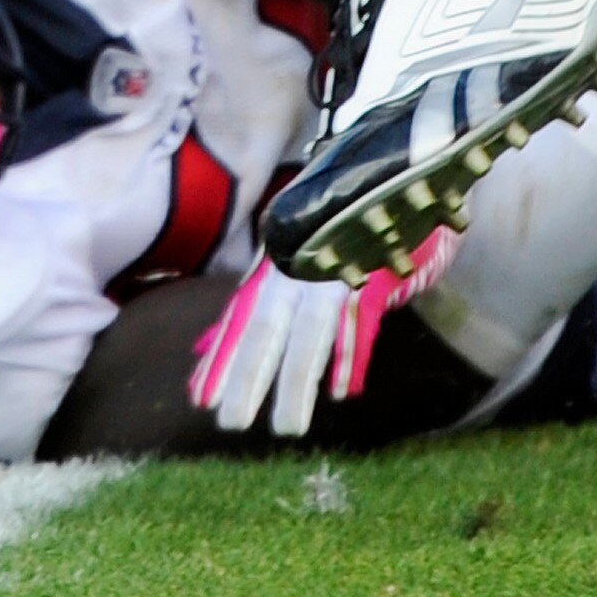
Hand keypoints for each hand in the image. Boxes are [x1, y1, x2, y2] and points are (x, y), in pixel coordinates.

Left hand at [189, 236, 454, 436]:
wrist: (395, 168)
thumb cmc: (342, 225)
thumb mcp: (298, 254)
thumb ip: (263, 298)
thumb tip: (210, 344)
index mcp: (278, 259)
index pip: (243, 313)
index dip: (223, 354)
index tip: (201, 397)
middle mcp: (299, 261)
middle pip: (268, 324)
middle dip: (247, 375)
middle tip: (230, 423)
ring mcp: (335, 263)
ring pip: (311, 329)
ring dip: (296, 380)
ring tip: (287, 428)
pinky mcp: (375, 268)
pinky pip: (360, 317)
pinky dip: (350, 353)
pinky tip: (341, 390)